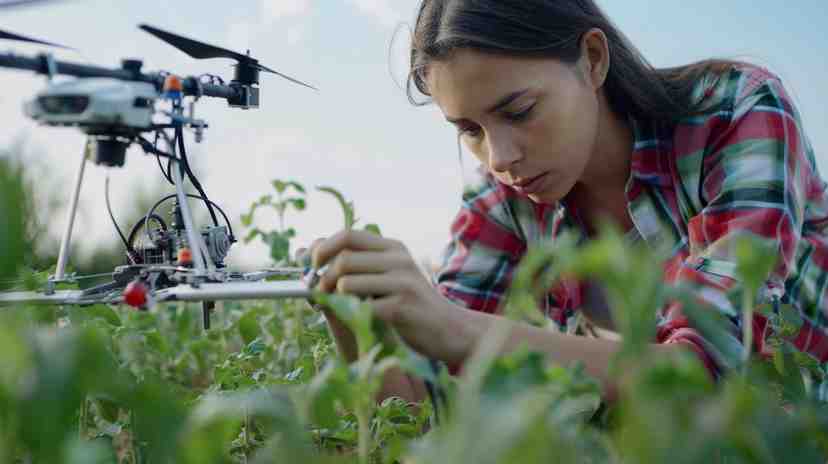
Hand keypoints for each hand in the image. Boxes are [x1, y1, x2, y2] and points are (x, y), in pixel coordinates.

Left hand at [311, 229, 464, 362]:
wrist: (450, 329)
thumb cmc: (412, 304)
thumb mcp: (390, 276)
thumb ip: (358, 264)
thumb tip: (307, 252)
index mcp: (393, 248)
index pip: (348, 235)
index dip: (322, 249)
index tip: (312, 267)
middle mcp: (398, 259)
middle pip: (343, 259)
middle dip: (322, 279)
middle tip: (317, 294)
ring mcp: (402, 282)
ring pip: (347, 282)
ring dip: (333, 298)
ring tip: (335, 307)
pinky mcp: (402, 307)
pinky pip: (361, 307)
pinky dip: (351, 315)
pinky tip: (357, 320)